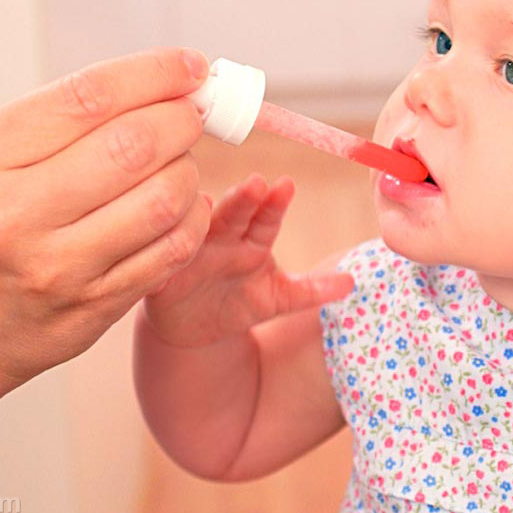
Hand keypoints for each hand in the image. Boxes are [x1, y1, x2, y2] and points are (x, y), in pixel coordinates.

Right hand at [0, 48, 213, 391]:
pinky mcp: (93, 306)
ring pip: (163, 199)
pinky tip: (183, 206)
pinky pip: (172, 249)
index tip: (191, 66)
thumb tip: (166, 80)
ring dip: (189, 171)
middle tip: (192, 115)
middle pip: (133, 145)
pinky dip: (194, 217)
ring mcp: (55, 266)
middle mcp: (12, 214)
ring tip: (180, 164)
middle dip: (181, 120)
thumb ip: (66, 119)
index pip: (88, 97)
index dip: (154, 74)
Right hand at [142, 173, 353, 347]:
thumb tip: (351, 282)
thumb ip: (311, 290)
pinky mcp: (162, 273)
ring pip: (196, 229)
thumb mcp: (278, 299)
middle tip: (255, 183)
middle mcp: (222, 238)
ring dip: (201, 216)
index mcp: (253, 239)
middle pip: (234, 214)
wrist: (196, 328)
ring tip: (208, 203)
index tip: (286, 185)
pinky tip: (165, 241)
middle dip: (243, 199)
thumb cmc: (240, 302)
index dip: (275, 203)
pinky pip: (160, 258)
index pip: (267, 216)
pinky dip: (162, 250)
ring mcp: (192, 252)